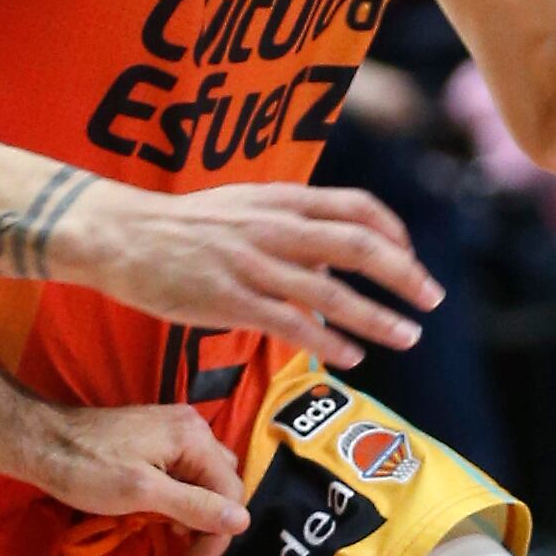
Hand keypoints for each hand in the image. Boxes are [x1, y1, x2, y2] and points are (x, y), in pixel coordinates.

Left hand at [11, 403, 250, 555]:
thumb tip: (242, 520)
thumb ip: (194, 506)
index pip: (230, 493)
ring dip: (196, 510)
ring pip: (205, 477)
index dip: (217, 535)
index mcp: (193, 437)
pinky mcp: (157, 437)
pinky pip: (185, 470)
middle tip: (183, 550)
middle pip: (223, 482)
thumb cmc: (88, 469)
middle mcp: (192, 427)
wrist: (42, 441)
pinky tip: (161, 513)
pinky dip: (180, 496)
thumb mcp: (142, 493)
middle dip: (210, 521)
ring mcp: (174, 429)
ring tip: (170, 532)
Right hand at [56, 183, 440, 370]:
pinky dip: (330, 340)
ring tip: (407, 335)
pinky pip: (293, 323)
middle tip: (432, 298)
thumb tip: (331, 256)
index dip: (393, 232)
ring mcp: (253, 264)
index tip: (410, 257)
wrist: (122, 235)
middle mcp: (274, 227)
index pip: (355, 206)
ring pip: (332, 292)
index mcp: (280, 199)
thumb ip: (288, 224)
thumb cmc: (182, 226)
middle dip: (403, 274)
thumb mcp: (242, 206)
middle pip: (357, 246)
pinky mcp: (231, 298)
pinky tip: (352, 356)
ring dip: (378, 316)